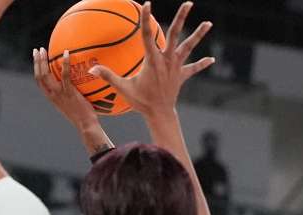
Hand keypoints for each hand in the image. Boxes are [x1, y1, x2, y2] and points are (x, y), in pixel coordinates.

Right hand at [33, 47, 99, 130]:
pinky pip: (65, 75)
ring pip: (46, 74)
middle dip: (37, 61)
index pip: (39, 81)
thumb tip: (74, 83)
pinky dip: (65, 63)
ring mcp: (59, 94)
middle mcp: (52, 95)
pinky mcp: (69, 92)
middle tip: (38, 50)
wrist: (85, 125)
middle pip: (39, 75)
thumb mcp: (71, 104)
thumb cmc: (82, 115)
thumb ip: (68, 94)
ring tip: (45, 50)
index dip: (36, 69)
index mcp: (51, 97)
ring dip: (43, 60)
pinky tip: (67, 53)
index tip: (36, 58)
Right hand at [89, 2, 214, 117]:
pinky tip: (211, 59)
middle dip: (181, 18)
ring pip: (189, 47)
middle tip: (189, 2)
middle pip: (175, 34)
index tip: (147, 4)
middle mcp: (167, 60)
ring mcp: (176, 67)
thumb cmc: (141, 101)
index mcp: (152, 60)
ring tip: (209, 23)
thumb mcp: (123, 88)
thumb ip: (108, 76)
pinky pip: (193, 68)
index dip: (146, 19)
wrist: (160, 114)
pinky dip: (202, 64)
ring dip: (199, 35)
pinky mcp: (182, 75)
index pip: (148, 35)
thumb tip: (90, 69)